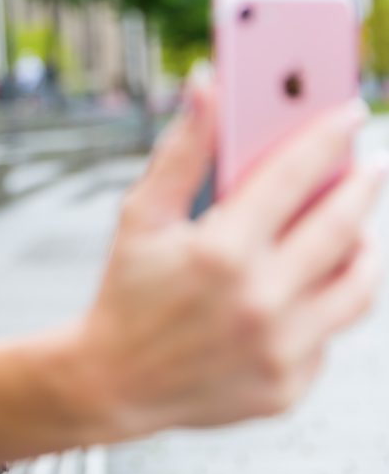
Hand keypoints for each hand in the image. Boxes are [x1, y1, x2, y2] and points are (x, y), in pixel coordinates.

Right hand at [81, 84, 385, 438]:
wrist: (110, 382)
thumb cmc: (125, 292)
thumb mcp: (141, 216)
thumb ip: (180, 151)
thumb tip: (205, 86)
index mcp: (220, 252)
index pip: (293, 177)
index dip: (327, 137)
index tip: (349, 114)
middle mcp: (259, 302)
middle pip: (342, 226)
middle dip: (361, 186)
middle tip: (370, 166)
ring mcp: (279, 350)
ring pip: (357, 285)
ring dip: (363, 249)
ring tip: (354, 229)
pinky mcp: (288, 387)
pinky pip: (329, 333)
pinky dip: (322, 305)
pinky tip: (303, 289)